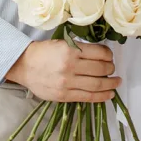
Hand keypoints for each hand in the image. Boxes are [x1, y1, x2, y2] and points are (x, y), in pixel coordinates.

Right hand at [5, 40, 120, 102]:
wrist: (24, 65)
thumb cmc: (44, 52)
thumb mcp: (62, 43)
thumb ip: (79, 49)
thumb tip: (100, 55)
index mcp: (71, 50)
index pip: (99, 53)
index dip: (109, 55)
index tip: (110, 57)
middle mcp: (70, 66)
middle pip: (101, 69)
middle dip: (111, 69)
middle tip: (112, 68)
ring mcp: (67, 82)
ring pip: (97, 84)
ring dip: (111, 84)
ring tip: (117, 82)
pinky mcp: (64, 95)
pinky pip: (88, 97)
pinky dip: (102, 96)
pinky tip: (110, 94)